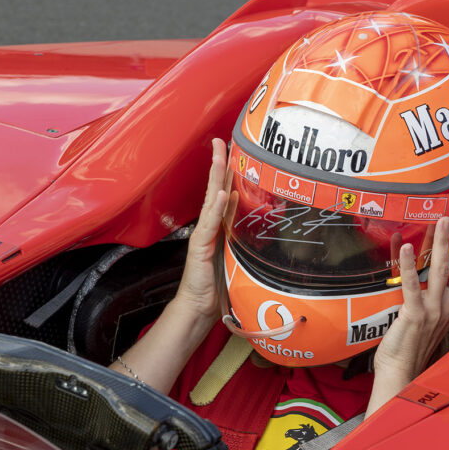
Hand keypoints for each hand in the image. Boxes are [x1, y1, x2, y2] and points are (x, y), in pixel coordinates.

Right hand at [173, 138, 228, 317]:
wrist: (199, 308)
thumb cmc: (218, 285)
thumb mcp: (236, 255)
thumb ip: (241, 234)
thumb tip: (249, 213)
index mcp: (218, 227)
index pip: (222, 192)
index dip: (226, 171)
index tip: (231, 150)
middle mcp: (209, 227)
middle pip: (213, 189)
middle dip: (218, 164)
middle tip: (220, 140)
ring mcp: (203, 235)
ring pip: (210, 200)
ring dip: (215, 177)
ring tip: (219, 156)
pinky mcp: (200, 247)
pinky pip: (210, 225)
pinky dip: (215, 208)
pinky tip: (220, 193)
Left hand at [367, 215, 448, 413]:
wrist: (401, 375)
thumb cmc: (411, 350)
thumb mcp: (429, 322)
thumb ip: (432, 299)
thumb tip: (428, 278)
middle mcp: (447, 308)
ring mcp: (432, 311)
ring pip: (441, 271)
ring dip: (442, 243)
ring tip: (443, 221)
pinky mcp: (414, 315)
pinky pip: (412, 286)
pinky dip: (409, 266)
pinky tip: (405, 247)